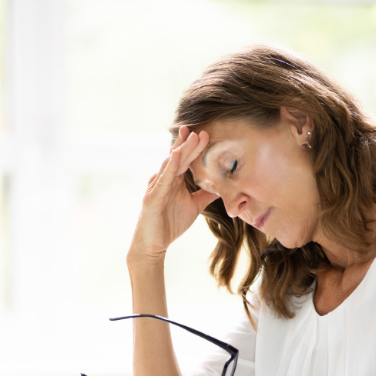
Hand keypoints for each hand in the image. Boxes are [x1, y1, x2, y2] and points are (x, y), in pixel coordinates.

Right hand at [128, 127, 217, 265]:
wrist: (154, 244)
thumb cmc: (170, 224)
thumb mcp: (194, 206)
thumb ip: (206, 195)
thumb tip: (223, 187)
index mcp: (173, 180)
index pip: (185, 160)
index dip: (194, 147)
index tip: (205, 134)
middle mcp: (164, 180)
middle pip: (178, 158)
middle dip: (189, 144)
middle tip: (201, 131)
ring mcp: (157, 187)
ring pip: (171, 165)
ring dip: (182, 150)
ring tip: (192, 137)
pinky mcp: (152, 197)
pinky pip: (163, 180)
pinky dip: (170, 167)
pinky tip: (176, 156)